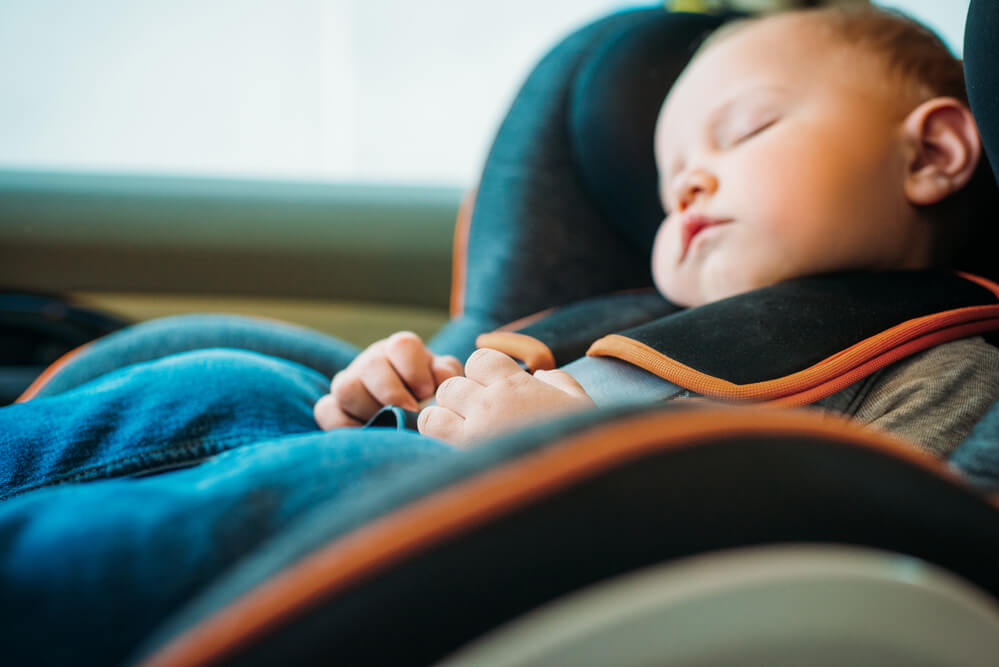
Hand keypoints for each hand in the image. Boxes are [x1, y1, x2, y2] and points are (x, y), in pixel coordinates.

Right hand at [314, 331, 462, 429]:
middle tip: (410, 412)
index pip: (402, 346)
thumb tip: (439, 380)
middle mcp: (372, 361)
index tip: (426, 391)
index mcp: (401, 349)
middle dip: (391, 392)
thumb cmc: (430, 392)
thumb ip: (445, 374)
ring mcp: (350, 381)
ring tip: (390, 423)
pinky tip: (368, 433)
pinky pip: (326, 410)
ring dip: (370, 409)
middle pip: (370, 365)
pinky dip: (345, 425)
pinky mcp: (333, 404)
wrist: (409, 412)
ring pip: (345, 387)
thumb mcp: (443, 379)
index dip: (414, 369)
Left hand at [418, 348, 593, 446]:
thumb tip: (541, 377)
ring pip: (436, 404)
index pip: (480, 359)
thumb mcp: (580, 405)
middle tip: (474, 421)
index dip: (481, 375)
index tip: (491, 393)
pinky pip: (430, 428)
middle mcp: (493, 400)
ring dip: (444, 417)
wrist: (575, 485)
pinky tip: (451, 449)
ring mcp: (475, 426)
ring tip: (460, 435)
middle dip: (459, 400)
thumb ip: (559, 383)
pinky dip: (434, 435)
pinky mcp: (461, 452)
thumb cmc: (585, 445)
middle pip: (452, 384)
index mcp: (520, 385)